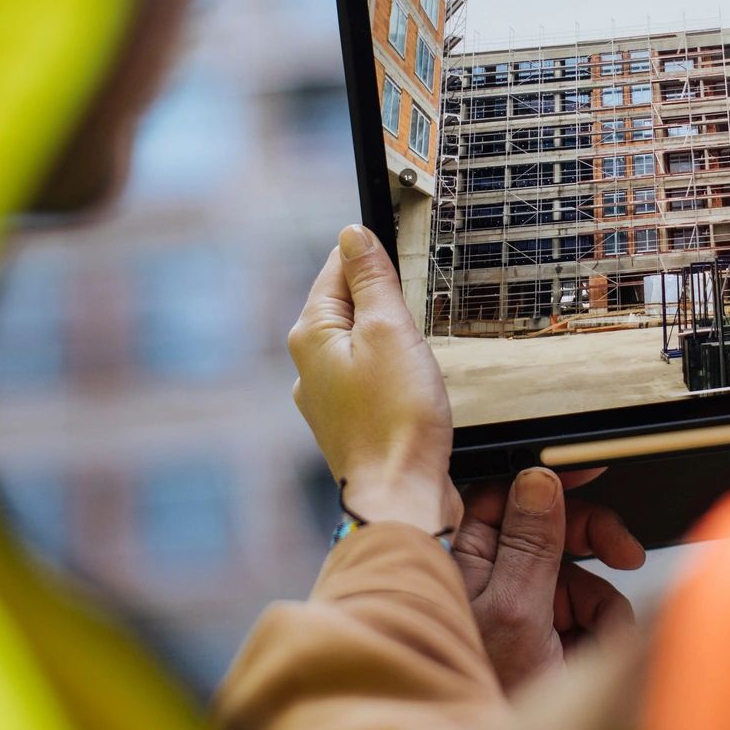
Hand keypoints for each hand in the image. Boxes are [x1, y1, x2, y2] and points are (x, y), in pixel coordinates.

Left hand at [289, 226, 458, 532]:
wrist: (401, 495)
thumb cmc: (396, 418)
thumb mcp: (389, 330)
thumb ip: (370, 279)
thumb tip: (353, 234)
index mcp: (311, 334)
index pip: (337, 268)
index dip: (373, 257)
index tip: (404, 258)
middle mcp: (310, 365)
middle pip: (349, 306)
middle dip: (386, 302)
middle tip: (418, 314)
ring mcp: (328, 397)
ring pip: (363, 344)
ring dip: (393, 340)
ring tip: (419, 354)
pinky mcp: (351, 423)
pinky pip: (371, 379)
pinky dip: (394, 373)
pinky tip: (414, 385)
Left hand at [453, 468, 645, 691]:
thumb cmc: (479, 694)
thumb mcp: (512, 612)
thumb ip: (529, 545)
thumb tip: (538, 481)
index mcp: (464, 560)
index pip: (506, 495)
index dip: (547, 478)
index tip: (589, 469)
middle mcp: (489, 577)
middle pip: (549, 528)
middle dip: (590, 539)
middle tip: (621, 551)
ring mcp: (519, 606)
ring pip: (575, 572)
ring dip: (597, 602)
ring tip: (593, 638)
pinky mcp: (545, 634)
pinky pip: (586, 610)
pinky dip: (599, 630)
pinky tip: (592, 654)